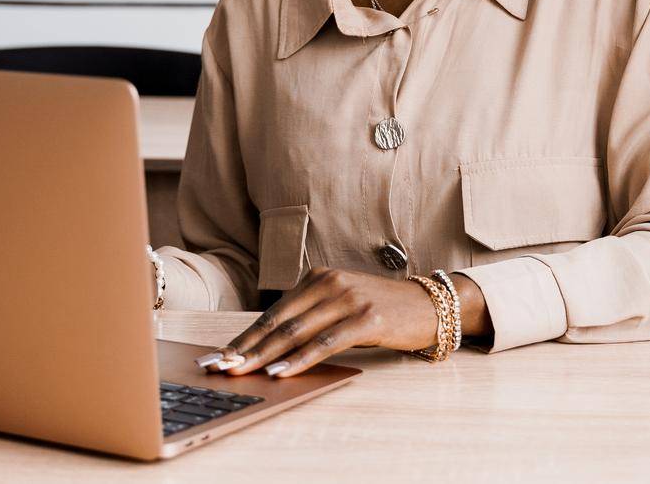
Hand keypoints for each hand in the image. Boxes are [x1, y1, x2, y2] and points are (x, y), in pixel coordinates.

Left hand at [205, 267, 458, 377]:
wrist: (429, 305)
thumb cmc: (381, 308)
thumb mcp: (341, 302)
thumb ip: (310, 315)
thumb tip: (267, 345)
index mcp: (319, 277)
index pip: (274, 311)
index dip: (245, 336)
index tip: (220, 355)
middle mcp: (330, 283)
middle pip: (279, 321)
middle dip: (246, 347)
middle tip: (220, 367)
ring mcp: (348, 299)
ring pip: (297, 332)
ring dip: (265, 355)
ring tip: (242, 372)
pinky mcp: (366, 318)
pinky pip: (326, 342)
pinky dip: (300, 359)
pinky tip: (282, 371)